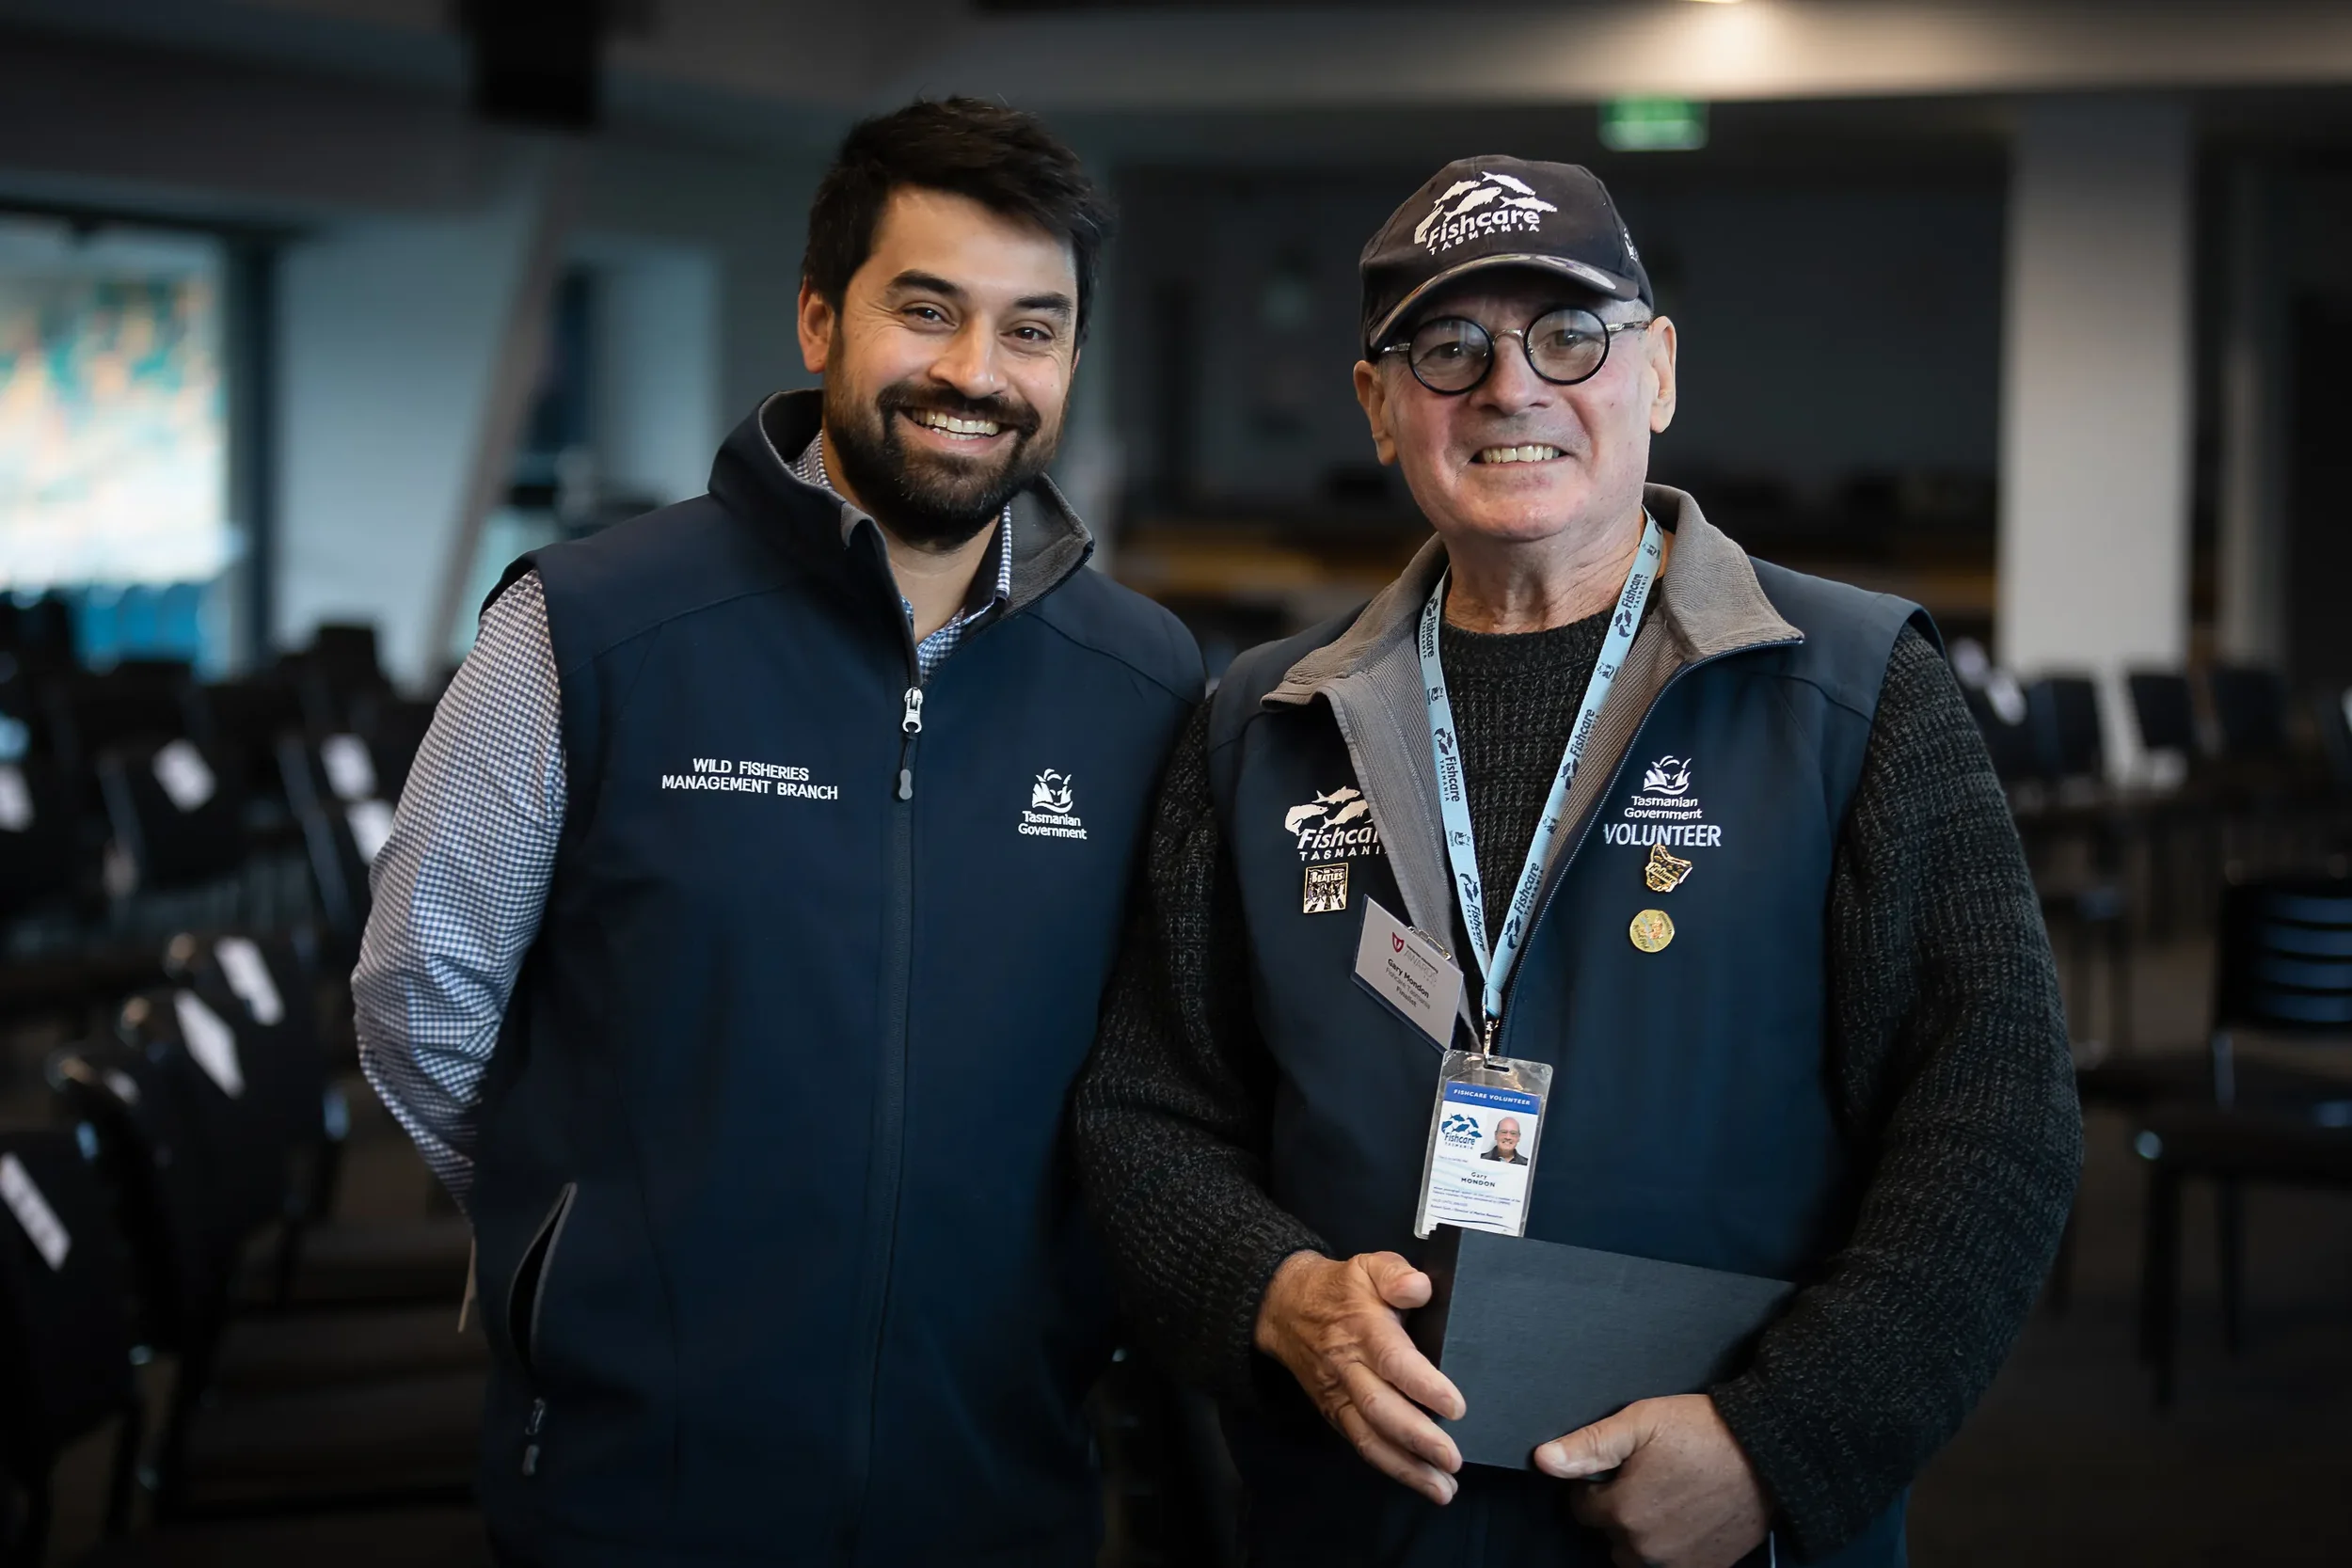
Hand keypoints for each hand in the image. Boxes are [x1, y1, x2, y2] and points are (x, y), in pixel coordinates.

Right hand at [1253, 1250, 1465, 1503]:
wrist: (1284, 1308)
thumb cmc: (1340, 1289)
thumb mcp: (1368, 1265)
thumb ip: (1395, 1273)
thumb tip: (1418, 1287)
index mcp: (1363, 1328)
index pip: (1393, 1360)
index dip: (1423, 1385)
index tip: (1455, 1406)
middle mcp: (1349, 1368)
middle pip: (1380, 1408)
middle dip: (1417, 1438)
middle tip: (1452, 1459)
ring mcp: (1339, 1395)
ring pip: (1368, 1437)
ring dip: (1405, 1466)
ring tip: (1442, 1488)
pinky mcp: (1334, 1413)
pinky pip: (1360, 1444)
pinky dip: (1389, 1466)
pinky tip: (1418, 1480)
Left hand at [1534, 1395, 1767, 1567]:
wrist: (1769, 1452)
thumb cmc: (1703, 1431)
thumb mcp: (1640, 1422)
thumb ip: (1589, 1445)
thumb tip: (1543, 1460)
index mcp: (1624, 1512)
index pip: (1582, 1509)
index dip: (1594, 1485)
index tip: (1617, 1468)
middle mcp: (1647, 1547)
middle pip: (1610, 1536)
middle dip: (1618, 1512)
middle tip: (1645, 1480)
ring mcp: (1678, 1563)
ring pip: (1638, 1556)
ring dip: (1642, 1534)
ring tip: (1665, 1498)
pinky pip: (1672, 1566)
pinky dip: (1672, 1547)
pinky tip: (1687, 1516)